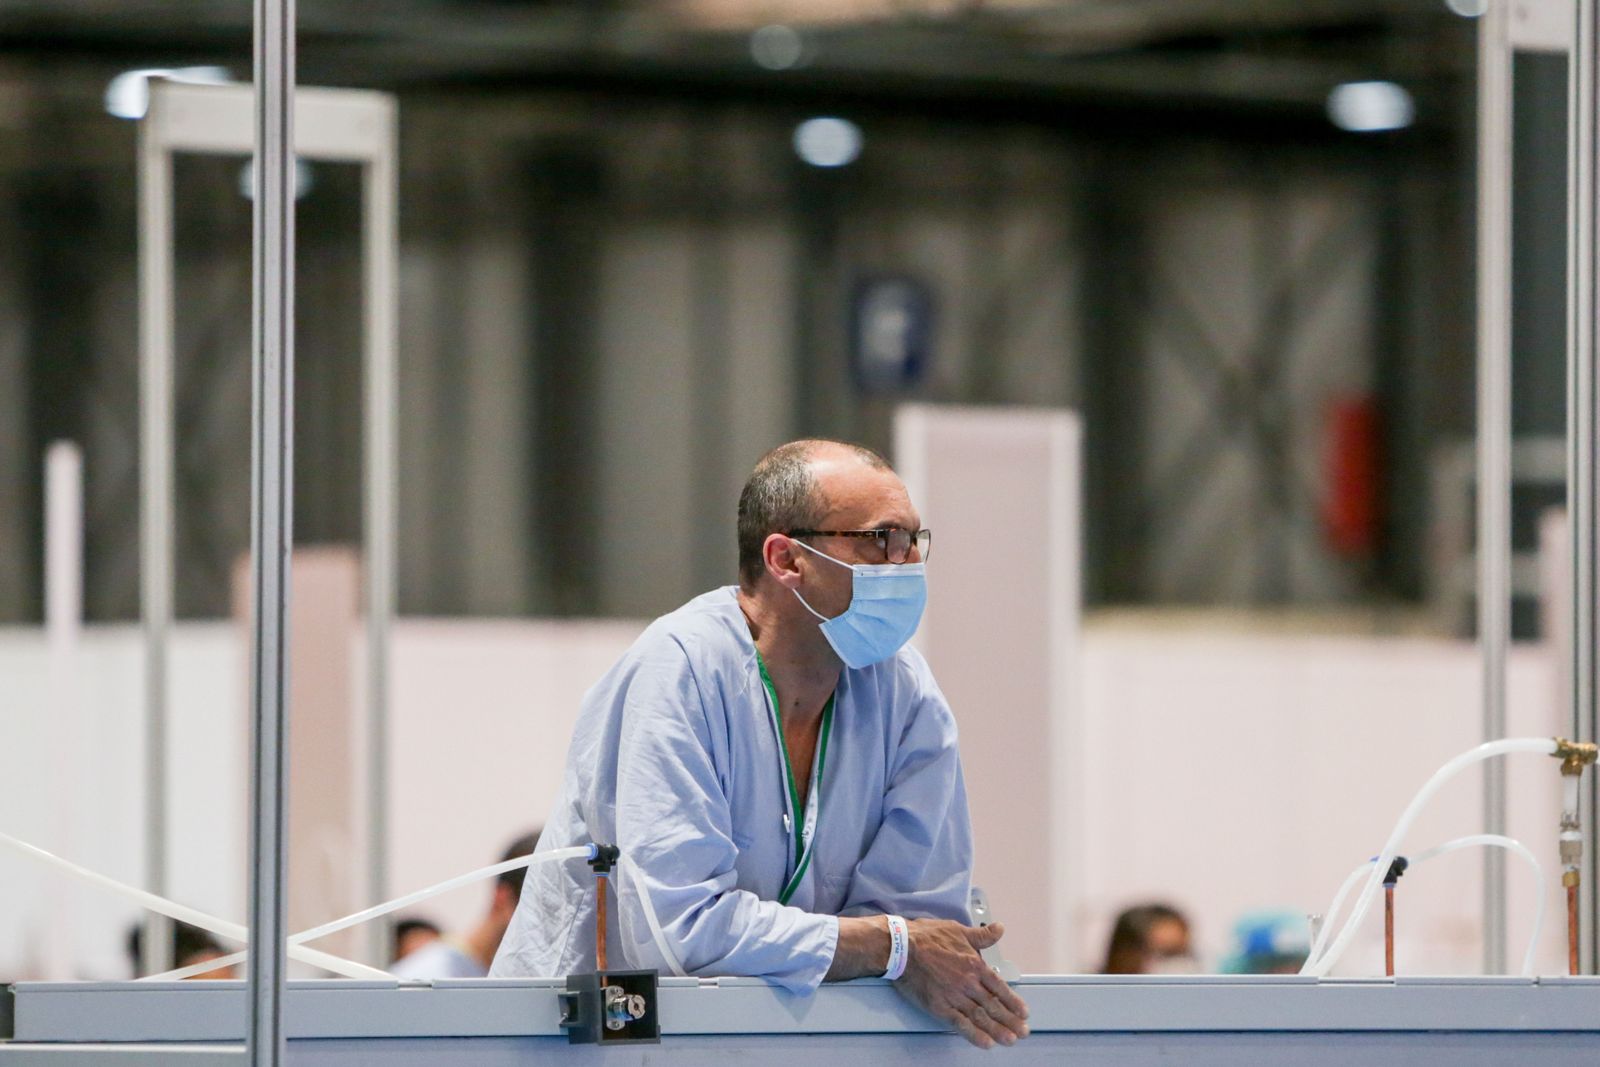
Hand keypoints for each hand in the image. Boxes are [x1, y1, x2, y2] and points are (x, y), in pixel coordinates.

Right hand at [892, 919, 1029, 1048]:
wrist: (900, 947)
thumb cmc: (926, 937)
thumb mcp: (958, 930)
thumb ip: (981, 935)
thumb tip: (999, 929)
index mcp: (974, 965)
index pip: (999, 987)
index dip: (1013, 1001)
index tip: (1023, 1012)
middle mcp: (968, 983)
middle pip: (993, 1005)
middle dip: (1010, 1020)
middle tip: (1022, 1031)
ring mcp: (954, 996)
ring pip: (981, 1017)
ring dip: (997, 1030)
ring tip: (1009, 1040)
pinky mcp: (939, 1007)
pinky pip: (960, 1024)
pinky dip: (974, 1034)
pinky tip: (985, 1042)